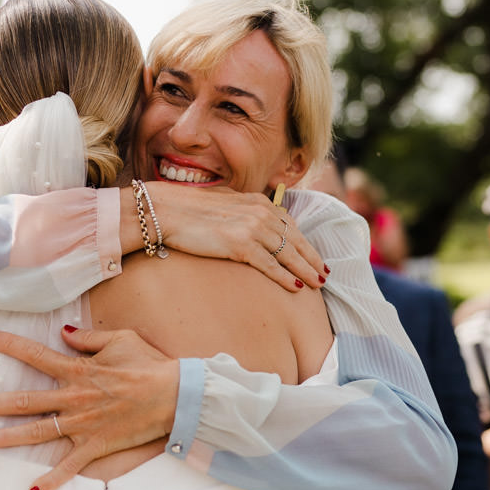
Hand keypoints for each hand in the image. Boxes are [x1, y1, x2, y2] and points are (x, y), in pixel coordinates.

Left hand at [0, 326, 180, 489]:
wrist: (175, 395)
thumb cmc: (149, 365)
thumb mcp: (120, 340)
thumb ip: (88, 338)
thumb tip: (64, 333)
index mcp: (78, 370)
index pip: (36, 355)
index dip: (10, 345)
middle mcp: (73, 398)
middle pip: (23, 401)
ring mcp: (82, 424)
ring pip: (36, 433)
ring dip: (5, 438)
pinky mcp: (95, 446)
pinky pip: (70, 466)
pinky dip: (52, 480)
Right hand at [145, 183, 325, 292]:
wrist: (166, 212)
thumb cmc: (188, 210)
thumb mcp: (224, 204)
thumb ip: (243, 212)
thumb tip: (252, 226)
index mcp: (257, 202)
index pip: (289, 224)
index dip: (305, 242)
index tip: (314, 256)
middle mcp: (260, 212)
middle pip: (295, 240)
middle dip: (312, 259)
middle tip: (324, 275)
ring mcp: (252, 228)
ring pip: (288, 254)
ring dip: (305, 270)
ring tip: (317, 284)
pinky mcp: (241, 245)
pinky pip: (270, 265)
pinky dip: (285, 277)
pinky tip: (295, 287)